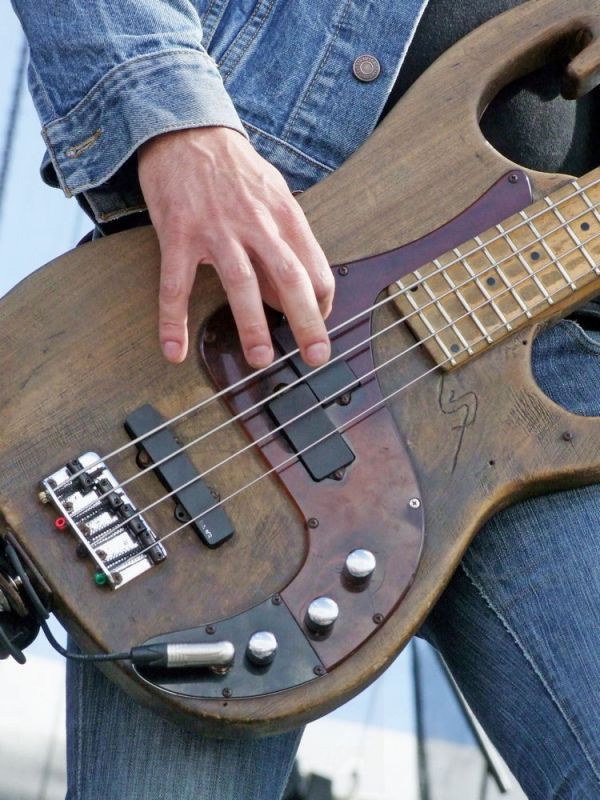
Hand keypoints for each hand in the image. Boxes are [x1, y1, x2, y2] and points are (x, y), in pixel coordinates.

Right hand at [138, 127, 334, 368]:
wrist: (185, 128)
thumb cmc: (233, 168)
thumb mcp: (273, 193)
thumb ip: (287, 238)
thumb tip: (294, 289)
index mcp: (284, 215)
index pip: (315, 266)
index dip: (323, 301)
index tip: (320, 322)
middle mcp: (256, 223)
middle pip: (289, 277)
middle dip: (307, 321)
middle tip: (316, 355)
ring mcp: (216, 229)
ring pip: (240, 283)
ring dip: (252, 325)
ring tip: (261, 359)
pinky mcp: (178, 233)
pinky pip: (176, 284)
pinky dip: (173, 320)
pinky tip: (174, 349)